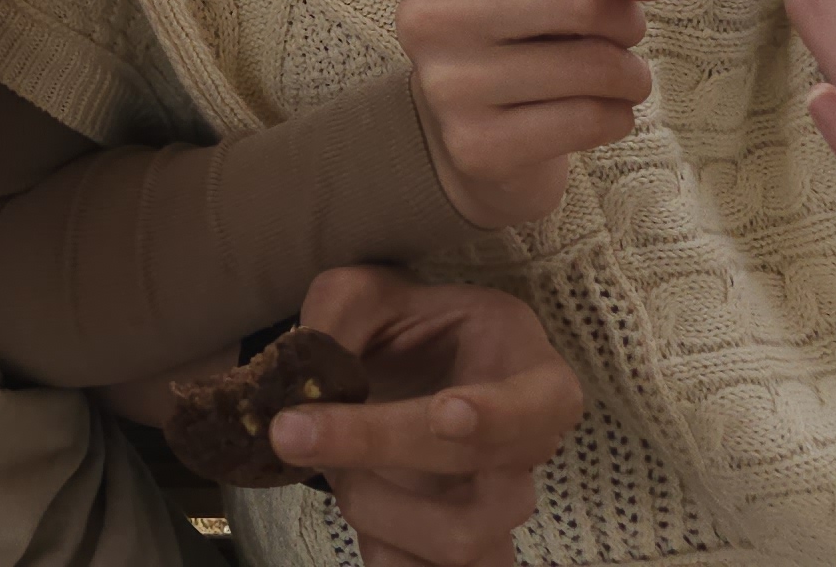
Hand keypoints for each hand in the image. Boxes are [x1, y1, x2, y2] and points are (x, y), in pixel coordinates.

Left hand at [274, 266, 584, 566]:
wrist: (402, 378)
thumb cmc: (403, 330)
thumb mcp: (364, 295)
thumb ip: (335, 319)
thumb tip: (304, 378)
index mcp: (531, 371)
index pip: (542, 403)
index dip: (498, 416)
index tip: (443, 414)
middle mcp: (530, 450)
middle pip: (484, 478)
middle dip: (380, 451)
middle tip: (293, 431)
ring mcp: (502, 510)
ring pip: (460, 545)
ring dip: (375, 510)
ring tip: (336, 470)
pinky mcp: (465, 551)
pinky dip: (383, 552)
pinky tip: (359, 514)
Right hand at [395, 0, 674, 229]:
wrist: (472, 121)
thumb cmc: (522, 21)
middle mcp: (427, 15)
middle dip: (622, 18)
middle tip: (615, 32)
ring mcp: (447, 85)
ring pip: (594, 66)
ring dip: (629, 73)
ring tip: (615, 74)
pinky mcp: (477, 146)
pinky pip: (590, 121)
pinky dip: (618, 116)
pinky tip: (599, 110)